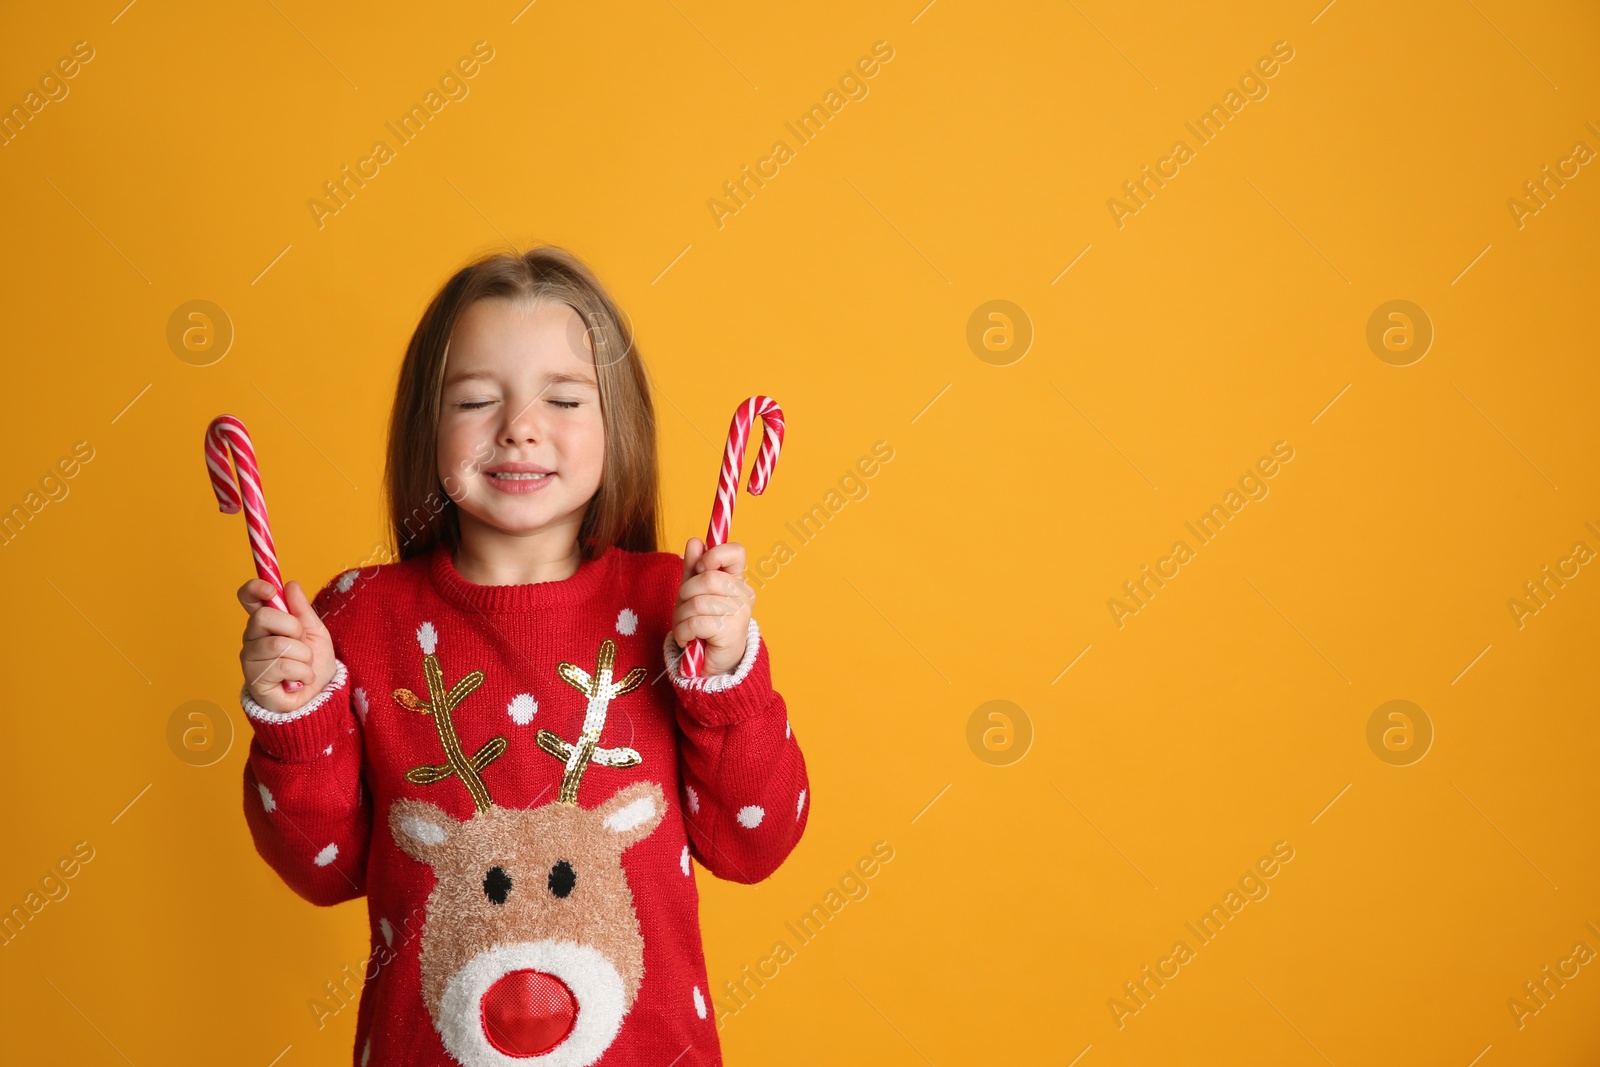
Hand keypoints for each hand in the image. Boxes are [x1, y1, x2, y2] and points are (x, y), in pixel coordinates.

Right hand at [237, 579, 337, 714]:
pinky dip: (303, 672)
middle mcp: (252, 639)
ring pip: (278, 644)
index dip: (255, 589)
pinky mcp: (255, 681)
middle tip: (301, 642)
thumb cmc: (313, 663)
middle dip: (294, 628)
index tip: (271, 590)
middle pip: (263, 617)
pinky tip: (302, 679)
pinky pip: (283, 666)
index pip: (247, 598)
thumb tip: (290, 585)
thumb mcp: (315, 632)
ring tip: (304, 664)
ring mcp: (250, 660)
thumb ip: (302, 610)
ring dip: (303, 655)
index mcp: (265, 623)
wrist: (318, 695)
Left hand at [673, 538, 754, 675]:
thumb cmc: (703, 625)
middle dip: (686, 593)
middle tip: (686, 608)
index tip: (700, 566)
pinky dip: (683, 632)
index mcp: (737, 580)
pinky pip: (695, 622)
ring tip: (687, 627)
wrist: (712, 663)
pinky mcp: (730, 632)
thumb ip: (693, 568)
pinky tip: (688, 639)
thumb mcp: (692, 593)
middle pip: (707, 577)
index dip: (714, 554)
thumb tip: (695, 542)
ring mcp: (740, 613)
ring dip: (682, 617)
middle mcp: (744, 594)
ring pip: (697, 602)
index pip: (736, 551)